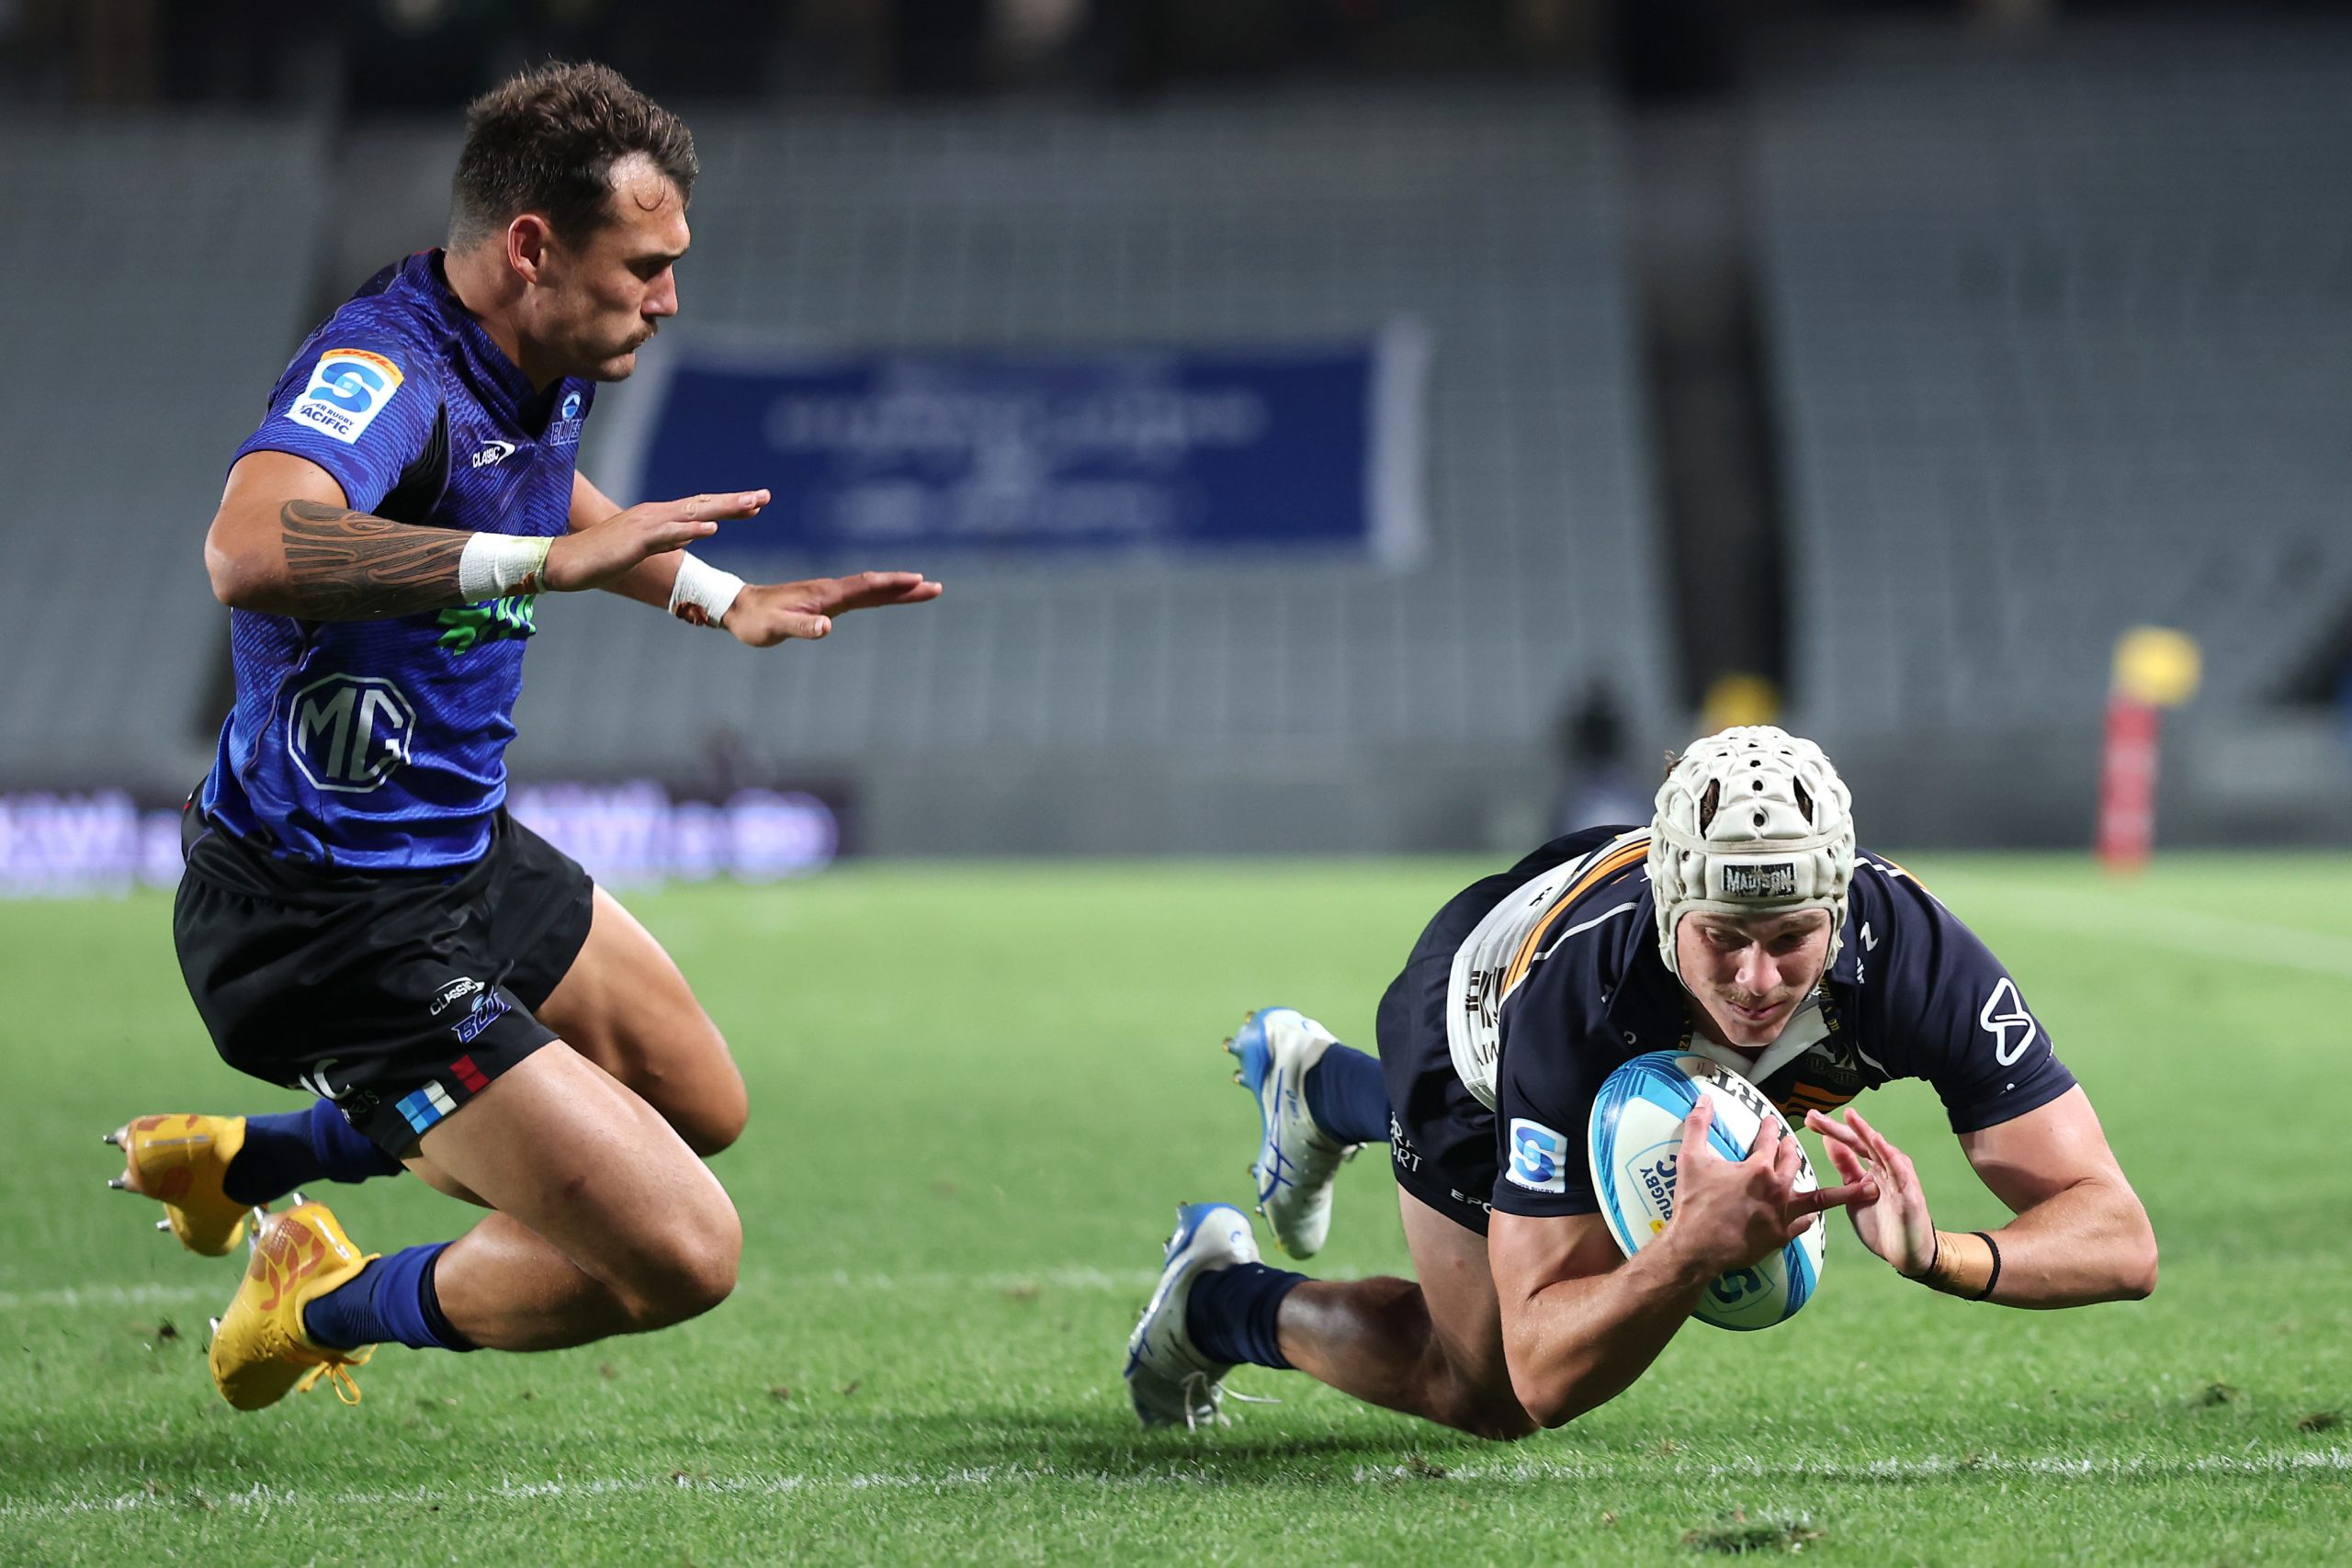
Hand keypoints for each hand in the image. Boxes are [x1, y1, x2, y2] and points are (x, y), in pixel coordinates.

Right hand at [543, 490, 770, 592]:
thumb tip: (686, 540)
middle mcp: (654, 514)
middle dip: (736, 501)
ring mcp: (645, 525)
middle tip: (765, 497)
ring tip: (752, 505)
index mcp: (656, 518)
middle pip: (702, 504)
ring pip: (692, 513)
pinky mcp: (636, 540)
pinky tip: (714, 527)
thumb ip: (663, 543)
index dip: (728, 505)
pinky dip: (693, 529)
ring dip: (723, 508)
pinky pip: (669, 534)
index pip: (699, 508)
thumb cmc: (599, 560)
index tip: (756, 504)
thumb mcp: (640, 551)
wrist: (563, 563)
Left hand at [722, 570, 943, 647]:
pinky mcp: (825, 603)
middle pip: (877, 586)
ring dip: (898, 590)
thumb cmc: (756, 622)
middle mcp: (831, 591)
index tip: (920, 582)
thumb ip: (801, 628)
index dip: (894, 585)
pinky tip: (888, 598)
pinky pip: (861, 597)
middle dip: (907, 587)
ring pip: (871, 590)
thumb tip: (827, 628)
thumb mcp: (776, 629)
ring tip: (924, 590)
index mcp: (826, 595)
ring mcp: (829, 596)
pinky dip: (881, 596)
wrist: (738, 608)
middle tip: (937, 588)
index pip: (867, 587)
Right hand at [1664, 1099, 1876, 1274]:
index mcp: (1758, 1168)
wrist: (1697, 1249)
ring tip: (1865, 1186)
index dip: (1769, 1127)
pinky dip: (1807, 1219)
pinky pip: (1802, 1224)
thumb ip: (1698, 1125)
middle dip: (1792, 1149)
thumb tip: (1703, 1099)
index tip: (1772, 1120)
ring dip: (1840, 1191)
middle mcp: (1778, 1189)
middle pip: (1793, 1162)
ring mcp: (1782, 1215)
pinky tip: (1812, 1217)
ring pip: (1816, 1198)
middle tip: (1793, 1143)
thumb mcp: (1690, 1158)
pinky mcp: (1780, 1237)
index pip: (1769, 1139)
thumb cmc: (1693, 1203)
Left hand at [1805, 1107, 1936, 1275]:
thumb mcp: (1854, 1193)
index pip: (1849, 1144)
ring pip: (1881, 1151)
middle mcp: (1886, 1168)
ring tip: (1849, 1117)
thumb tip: (1830, 1141)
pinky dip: (1889, 1155)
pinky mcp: (1910, 1194)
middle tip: (1814, 1116)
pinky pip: (1900, 1172)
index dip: (1830, 1131)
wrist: (1907, 1255)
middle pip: (1861, 1143)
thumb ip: (1846, 1167)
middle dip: (1838, 1128)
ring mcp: (1899, 1179)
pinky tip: (1877, 1142)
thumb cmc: (1883, 1224)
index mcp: (1873, 1168)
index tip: (1808, 1119)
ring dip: (1865, 1133)